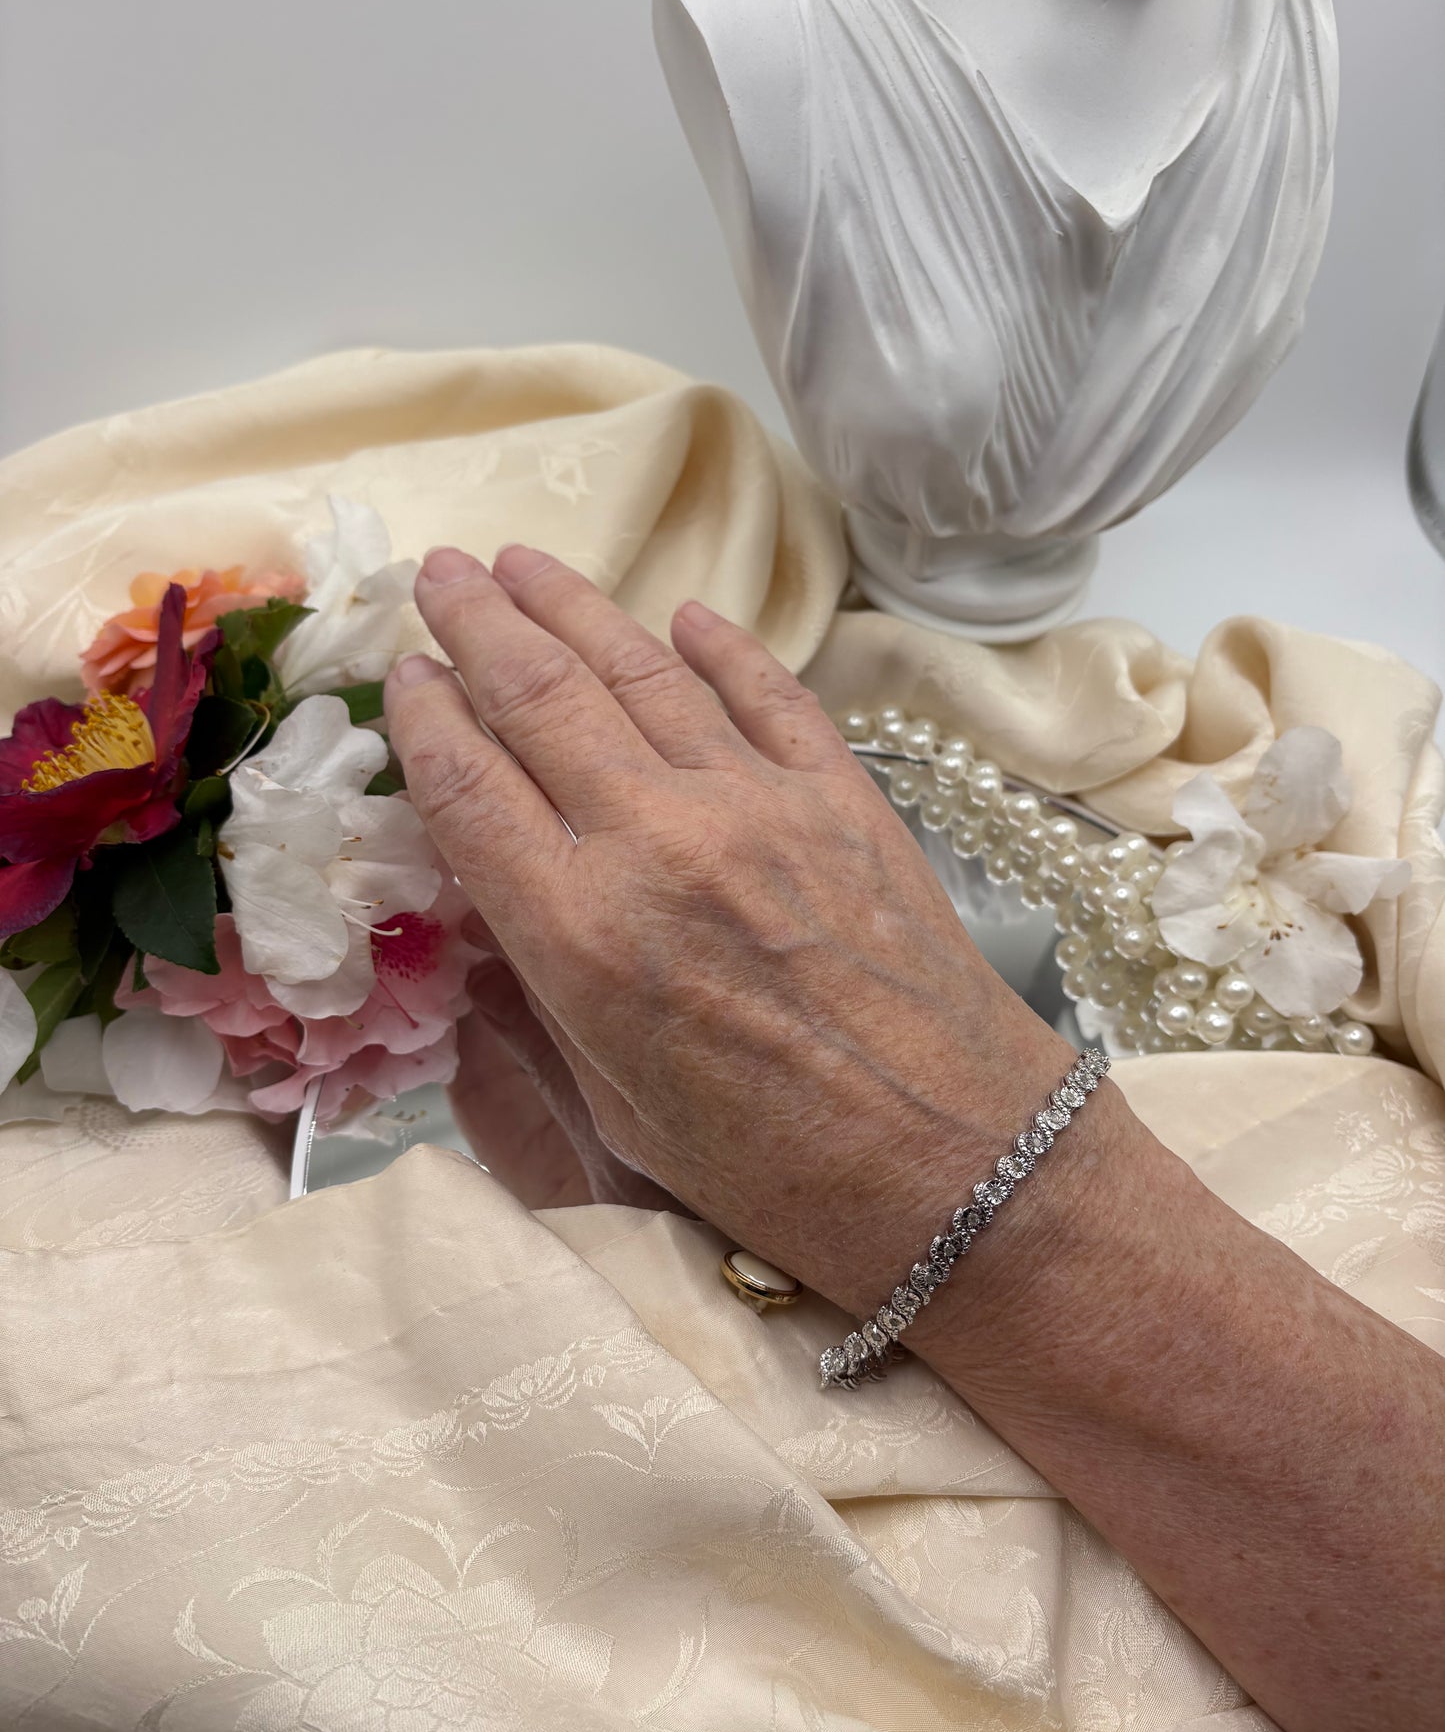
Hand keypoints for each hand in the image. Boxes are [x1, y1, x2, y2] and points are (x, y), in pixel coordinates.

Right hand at [385, 542, 1076, 1311]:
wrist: (956, 1165)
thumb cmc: (772, 1169)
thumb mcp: (616, 1110)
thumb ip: (540, 997)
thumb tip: (489, 910)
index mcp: (583, 933)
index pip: (470, 786)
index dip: (424, 717)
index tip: (401, 671)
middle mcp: (661, 842)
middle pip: (542, 697)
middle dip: (479, 622)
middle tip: (440, 570)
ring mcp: (759, 805)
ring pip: (644, 672)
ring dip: (573, 607)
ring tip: (522, 562)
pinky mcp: (842, 796)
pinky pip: (768, 693)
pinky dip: (720, 646)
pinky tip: (682, 613)